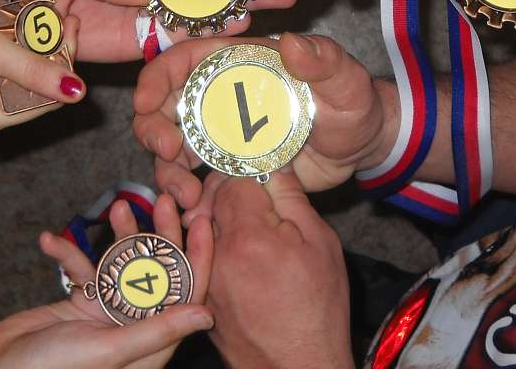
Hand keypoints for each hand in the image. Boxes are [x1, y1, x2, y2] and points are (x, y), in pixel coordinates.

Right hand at [0, 0, 84, 136]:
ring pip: (36, 53)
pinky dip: (32, 19)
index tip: (71, 24)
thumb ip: (35, 72)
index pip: (47, 98)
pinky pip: (21, 40)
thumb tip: (78, 95)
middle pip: (44, 74)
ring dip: (49, 23)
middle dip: (58, 37)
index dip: (64, 61)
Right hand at [0, 195, 213, 368]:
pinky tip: (49, 242)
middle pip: (159, 272)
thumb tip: (207, 314)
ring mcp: (108, 313)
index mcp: (151, 344)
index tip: (202, 218)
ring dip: (119, 236)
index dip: (198, 256)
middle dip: (161, 235)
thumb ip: (157, 330)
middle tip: (164, 199)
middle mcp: (134, 326)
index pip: (187, 295)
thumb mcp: (109, 349)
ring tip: (117, 207)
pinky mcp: (81, 303)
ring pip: (124, 264)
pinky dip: (68, 254)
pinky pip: (83, 270)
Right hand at [133, 33, 391, 210]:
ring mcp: (221, 134)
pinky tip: (197, 208)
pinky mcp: (229, 168)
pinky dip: (188, 193)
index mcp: (238, 63)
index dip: (157, 77)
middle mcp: (220, 96)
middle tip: (168, 152)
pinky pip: (196, 179)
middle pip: (166, 105)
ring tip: (186, 193)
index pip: (184, 60)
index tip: (146, 102)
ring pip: (173, 147)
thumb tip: (292, 43)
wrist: (361, 146)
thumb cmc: (352, 101)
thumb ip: (323, 59)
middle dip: (153, 127)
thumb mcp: (343, 77)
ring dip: (167, 169)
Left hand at [201, 173, 352, 368]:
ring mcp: (204, 279)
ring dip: (209, 215)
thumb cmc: (318, 310)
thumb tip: (273, 166)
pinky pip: (195, 258)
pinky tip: (226, 247)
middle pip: (211, 202)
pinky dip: (205, 245)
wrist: (297, 366)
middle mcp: (218, 256)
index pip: (234, 182)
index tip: (261, 178)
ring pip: (198, 228)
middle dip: (226, 192)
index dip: (248, 174)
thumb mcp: (320, 244)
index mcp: (249, 237)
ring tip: (236, 218)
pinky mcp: (199, 297)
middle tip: (248, 195)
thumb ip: (292, 199)